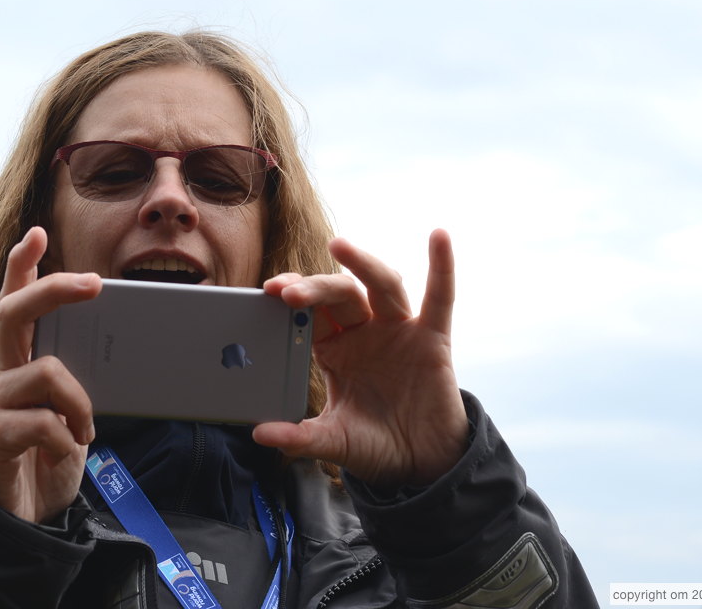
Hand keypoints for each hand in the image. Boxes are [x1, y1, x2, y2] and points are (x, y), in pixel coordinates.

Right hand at [0, 227, 100, 522]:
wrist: (23, 520)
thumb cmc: (50, 460)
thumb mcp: (76, 415)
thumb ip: (85, 384)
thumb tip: (128, 355)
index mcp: (21, 365)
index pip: (15, 305)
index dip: (21, 267)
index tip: (36, 233)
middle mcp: (0, 376)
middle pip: (14, 314)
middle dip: (54, 289)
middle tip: (94, 284)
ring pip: (46, 372)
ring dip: (79, 403)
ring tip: (85, 432)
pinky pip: (41, 422)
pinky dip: (64, 436)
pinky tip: (66, 451)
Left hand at [253, 230, 469, 487]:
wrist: (421, 465)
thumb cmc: (373, 445)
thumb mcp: (333, 441)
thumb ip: (299, 437)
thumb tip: (259, 433)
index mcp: (335, 348)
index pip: (311, 312)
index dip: (293, 297)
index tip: (270, 291)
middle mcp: (365, 331)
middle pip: (339, 294)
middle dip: (314, 287)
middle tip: (288, 290)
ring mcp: (399, 330)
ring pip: (381, 286)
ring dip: (362, 264)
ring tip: (339, 246)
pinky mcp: (433, 338)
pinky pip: (441, 297)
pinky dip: (441, 266)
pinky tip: (439, 237)